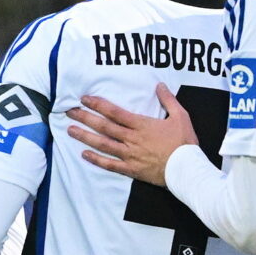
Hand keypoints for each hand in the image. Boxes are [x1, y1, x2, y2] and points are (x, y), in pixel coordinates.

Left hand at [67, 86, 198, 185]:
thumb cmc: (184, 142)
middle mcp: (132, 139)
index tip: (84, 99)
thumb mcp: (180, 116)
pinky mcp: (131, 169)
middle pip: (104, 126)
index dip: (98, 104)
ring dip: (85, 137)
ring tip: (70, 130)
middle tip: (69, 112)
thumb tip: (160, 85)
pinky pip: (110, 165)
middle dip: (85, 118)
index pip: (115, 112)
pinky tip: (83, 154)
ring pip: (103, 144)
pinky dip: (96, 160)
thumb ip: (168, 100)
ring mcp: (129, 155)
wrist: (186, 168)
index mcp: (142, 125)